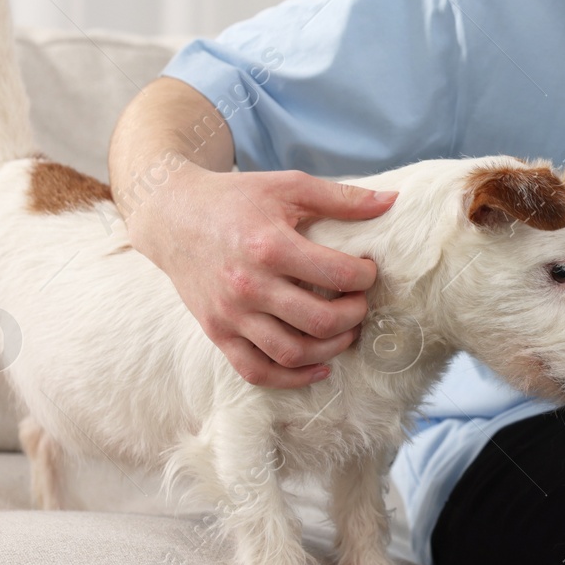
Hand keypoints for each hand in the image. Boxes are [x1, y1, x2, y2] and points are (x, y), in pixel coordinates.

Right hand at [126, 164, 396, 388]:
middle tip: (361, 303)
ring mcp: (230, 314)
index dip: (365, 276)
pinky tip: (318, 367)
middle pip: (320, 322)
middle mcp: (249, 286)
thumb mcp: (289, 186)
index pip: (337, 276)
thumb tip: (392, 202)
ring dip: (331, 349)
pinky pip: (256, 371)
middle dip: (354, 316)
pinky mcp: (216, 332)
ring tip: (345, 331)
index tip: (367, 270)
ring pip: (292, 354)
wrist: (172, 216)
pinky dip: (292, 379)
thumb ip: (342, 198)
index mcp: (270, 246)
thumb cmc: (235, 198)